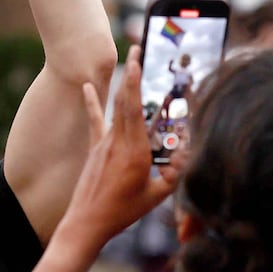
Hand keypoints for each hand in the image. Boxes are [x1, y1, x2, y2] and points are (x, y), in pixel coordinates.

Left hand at [55, 46, 182, 251]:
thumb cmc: (123, 212)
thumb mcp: (154, 197)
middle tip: (136, 49)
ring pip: (115, 107)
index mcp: (136, 151)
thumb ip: (172, 177)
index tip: (138, 61)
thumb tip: (186, 157)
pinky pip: (96, 120)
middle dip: (131, 72)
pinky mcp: (95, 147)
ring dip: (120, 83)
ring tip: (126, 61)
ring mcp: (105, 142)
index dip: (135, 83)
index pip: (135, 109)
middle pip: (125, 100)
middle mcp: (119, 141)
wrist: (87, 222)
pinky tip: (86, 85)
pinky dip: (92, 101)